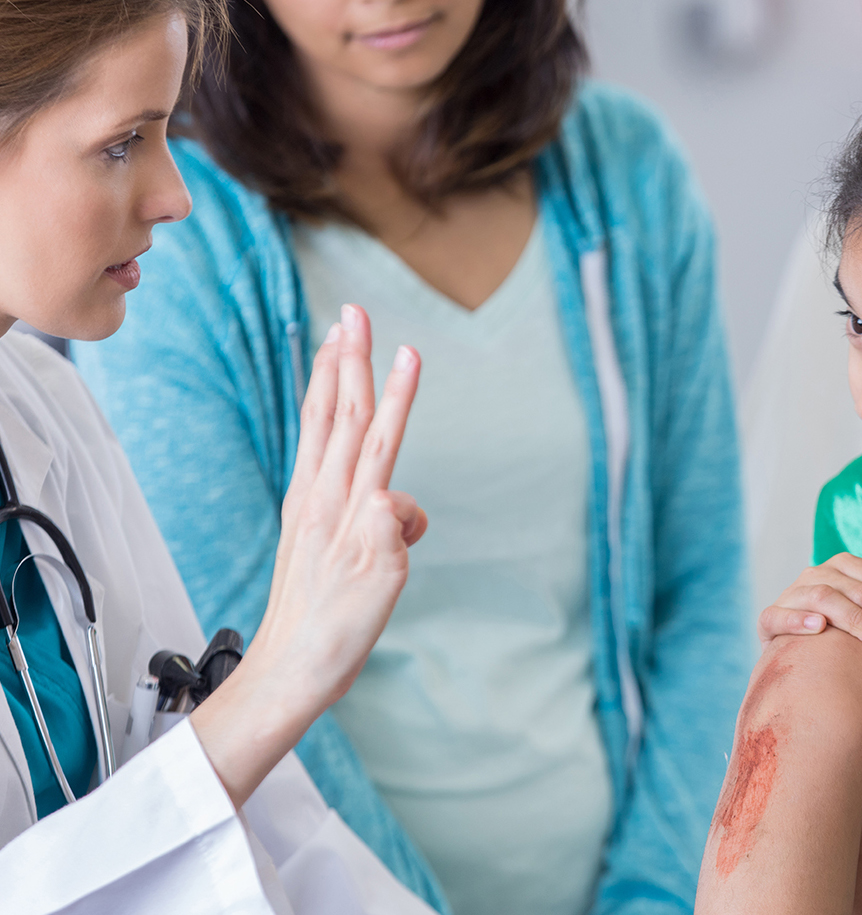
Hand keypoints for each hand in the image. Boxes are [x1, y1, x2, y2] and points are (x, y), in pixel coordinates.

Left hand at [193, 304, 423, 806]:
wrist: (290, 670)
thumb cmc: (338, 632)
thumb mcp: (378, 586)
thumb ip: (386, 530)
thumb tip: (394, 498)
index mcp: (345, 510)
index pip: (377, 438)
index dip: (396, 393)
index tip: (408, 348)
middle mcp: (322, 499)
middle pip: (341, 416)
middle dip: (350, 361)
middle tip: (354, 313)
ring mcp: (309, 507)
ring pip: (322, 428)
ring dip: (331, 380)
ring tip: (335, 342)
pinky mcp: (304, 521)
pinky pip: (315, 455)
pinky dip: (321, 421)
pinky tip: (324, 416)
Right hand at [758, 553, 861, 663]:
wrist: (798, 658)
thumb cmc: (844, 638)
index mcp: (846, 569)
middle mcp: (817, 574)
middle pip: (858, 590)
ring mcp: (792, 595)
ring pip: (823, 596)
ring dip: (854, 618)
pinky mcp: (769, 619)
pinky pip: (778, 615)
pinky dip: (798, 619)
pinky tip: (819, 629)